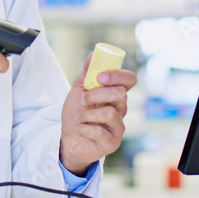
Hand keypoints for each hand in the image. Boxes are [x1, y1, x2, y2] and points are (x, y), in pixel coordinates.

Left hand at [60, 52, 136, 175]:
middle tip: (83, 101)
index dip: (118, 76)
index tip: (99, 77)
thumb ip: (88, 72)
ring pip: (109, 112)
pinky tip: (82, 131)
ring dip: (88, 114)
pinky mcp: (113, 143)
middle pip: (121, 94)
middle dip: (96, 95)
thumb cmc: (76, 113)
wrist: (68, 138)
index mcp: (116, 94)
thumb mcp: (79, 89)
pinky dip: (85, 129)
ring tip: (82, 118)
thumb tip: (94, 54)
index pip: (130, 80)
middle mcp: (121, 109)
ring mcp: (119, 126)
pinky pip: (100, 132)